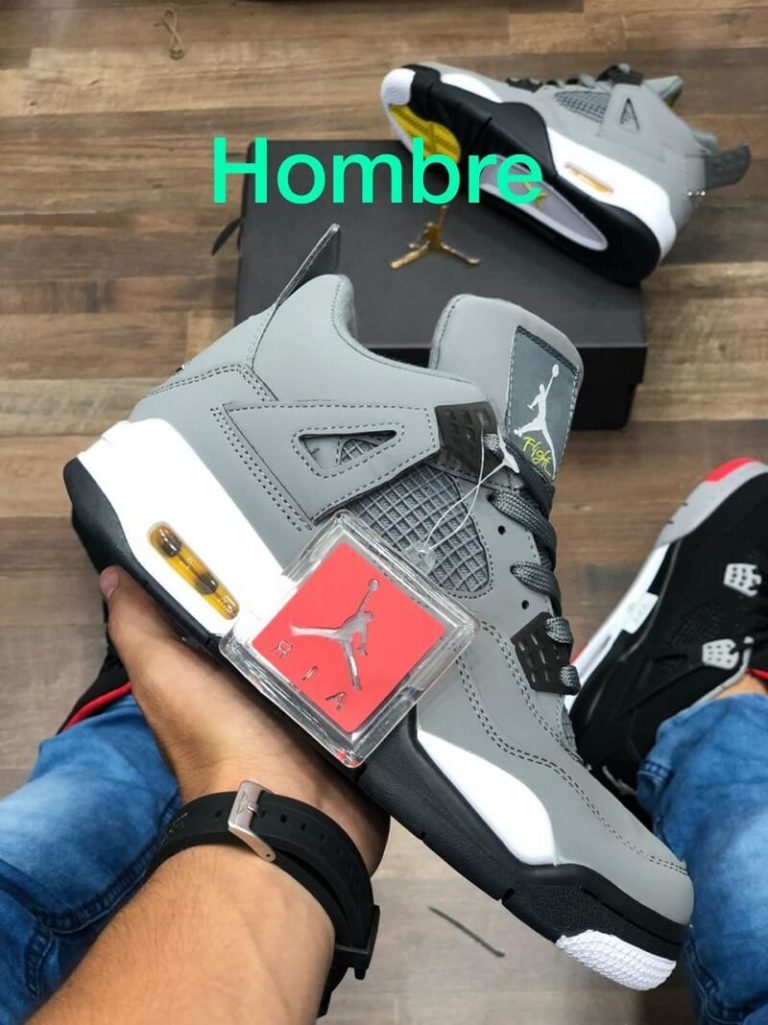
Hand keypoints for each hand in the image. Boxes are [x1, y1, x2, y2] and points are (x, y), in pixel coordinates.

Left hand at [100, 568, 387, 872]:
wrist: (286, 816)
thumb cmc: (220, 743)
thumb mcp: (166, 677)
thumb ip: (140, 628)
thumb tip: (111, 576)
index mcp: (220, 676)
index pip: (234, 613)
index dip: (247, 577)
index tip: (273, 535)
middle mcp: (267, 691)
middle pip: (294, 629)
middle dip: (314, 600)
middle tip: (342, 555)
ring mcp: (316, 711)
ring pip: (339, 654)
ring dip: (356, 628)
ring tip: (380, 581)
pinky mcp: (356, 727)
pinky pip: (374, 684)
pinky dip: (384, 663)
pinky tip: (402, 627)